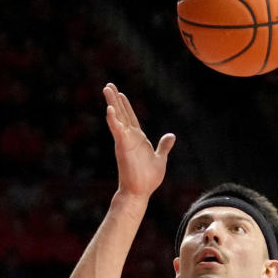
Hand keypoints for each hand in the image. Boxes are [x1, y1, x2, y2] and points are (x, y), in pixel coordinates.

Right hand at [103, 84, 174, 199]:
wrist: (140, 192)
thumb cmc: (147, 179)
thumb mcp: (160, 158)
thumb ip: (164, 146)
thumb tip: (170, 136)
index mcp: (138, 139)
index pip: (130, 118)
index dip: (126, 105)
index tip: (120, 94)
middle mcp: (129, 138)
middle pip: (121, 113)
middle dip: (115, 99)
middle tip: (108, 85)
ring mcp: (125, 141)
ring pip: (117, 118)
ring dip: (112, 103)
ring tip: (106, 89)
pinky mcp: (123, 146)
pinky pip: (117, 130)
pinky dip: (113, 120)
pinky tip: (110, 109)